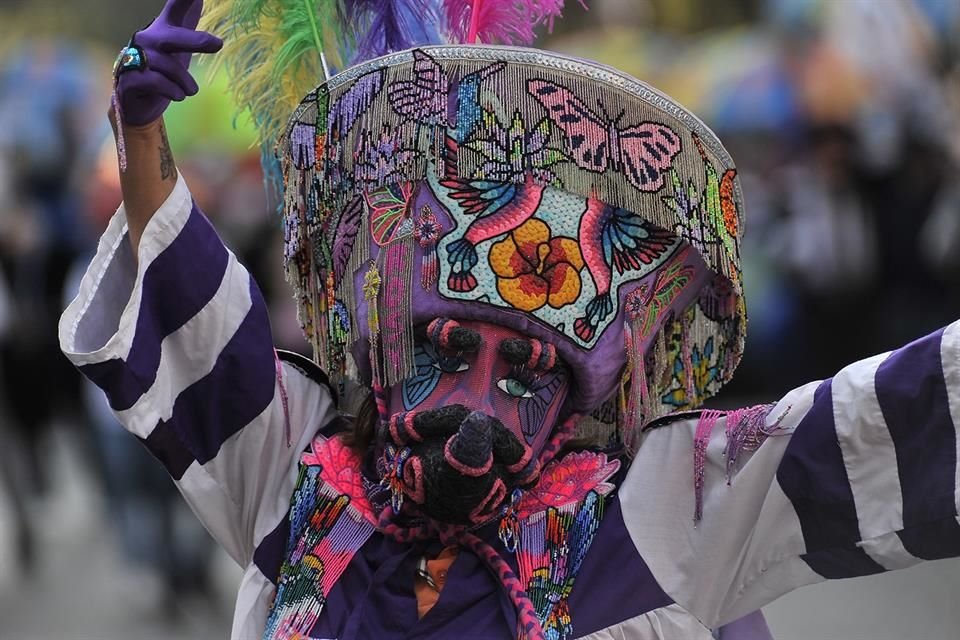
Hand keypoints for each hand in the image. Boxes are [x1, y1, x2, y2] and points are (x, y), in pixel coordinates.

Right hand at [116, 0, 221, 126]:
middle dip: (196, 40)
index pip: (176, 7)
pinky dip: (174, 92)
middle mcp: (147, 39)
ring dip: (186, 84)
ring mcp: (134, 58)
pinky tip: (175, 95)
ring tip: (188, 89)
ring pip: (171, 68)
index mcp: (163, 29)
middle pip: (174, 37)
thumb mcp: (179, 45)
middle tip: (218, 43)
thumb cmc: (162, 70)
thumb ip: (187, 21)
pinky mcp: (129, 79)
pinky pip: (160, 84)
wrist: (137, 102)